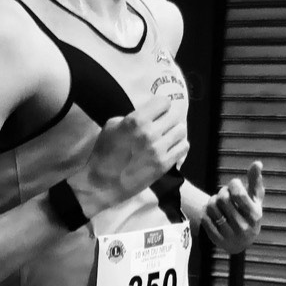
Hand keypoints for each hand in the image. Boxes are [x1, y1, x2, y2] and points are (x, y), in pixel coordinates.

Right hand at [77, 92, 188, 214]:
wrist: (102, 183)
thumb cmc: (103, 152)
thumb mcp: (111, 126)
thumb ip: (132, 117)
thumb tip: (148, 114)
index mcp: (136, 120)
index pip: (164, 102)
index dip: (161, 106)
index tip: (157, 112)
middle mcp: (150, 133)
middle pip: (174, 116)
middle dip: (168, 118)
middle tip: (161, 125)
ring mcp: (159, 150)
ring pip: (181, 130)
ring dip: (174, 132)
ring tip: (166, 136)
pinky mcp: (165, 165)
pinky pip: (183, 147)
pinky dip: (178, 145)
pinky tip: (169, 147)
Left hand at [199, 162, 264, 253]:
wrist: (242, 242)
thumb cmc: (249, 213)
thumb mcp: (255, 199)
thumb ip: (255, 180)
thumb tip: (258, 163)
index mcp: (255, 215)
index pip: (238, 193)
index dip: (233, 184)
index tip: (235, 185)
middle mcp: (243, 227)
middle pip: (223, 198)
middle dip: (222, 191)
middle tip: (225, 194)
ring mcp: (229, 235)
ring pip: (211, 206)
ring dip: (212, 200)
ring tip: (218, 203)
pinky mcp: (216, 239)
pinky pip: (204, 218)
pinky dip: (206, 211)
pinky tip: (213, 213)